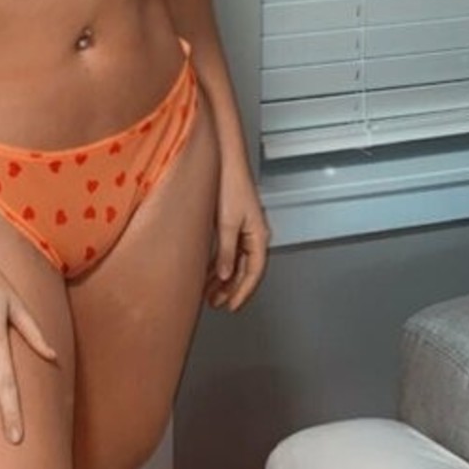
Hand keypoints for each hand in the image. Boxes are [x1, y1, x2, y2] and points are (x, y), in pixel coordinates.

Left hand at [205, 165, 270, 312]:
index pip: (254, 273)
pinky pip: (230, 252)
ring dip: (224, 279)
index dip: (243, 292)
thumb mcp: (226, 223)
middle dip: (232, 289)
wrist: (227, 161)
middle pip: (246, 270)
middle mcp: (255, 235)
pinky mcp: (234, 224)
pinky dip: (221, 264)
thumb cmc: (230, 185)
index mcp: (259, 236)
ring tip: (210, 294)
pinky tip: (209, 273)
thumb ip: (226, 251)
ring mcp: (245, 230)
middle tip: (217, 304)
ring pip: (237, 262)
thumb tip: (226, 276)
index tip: (232, 306)